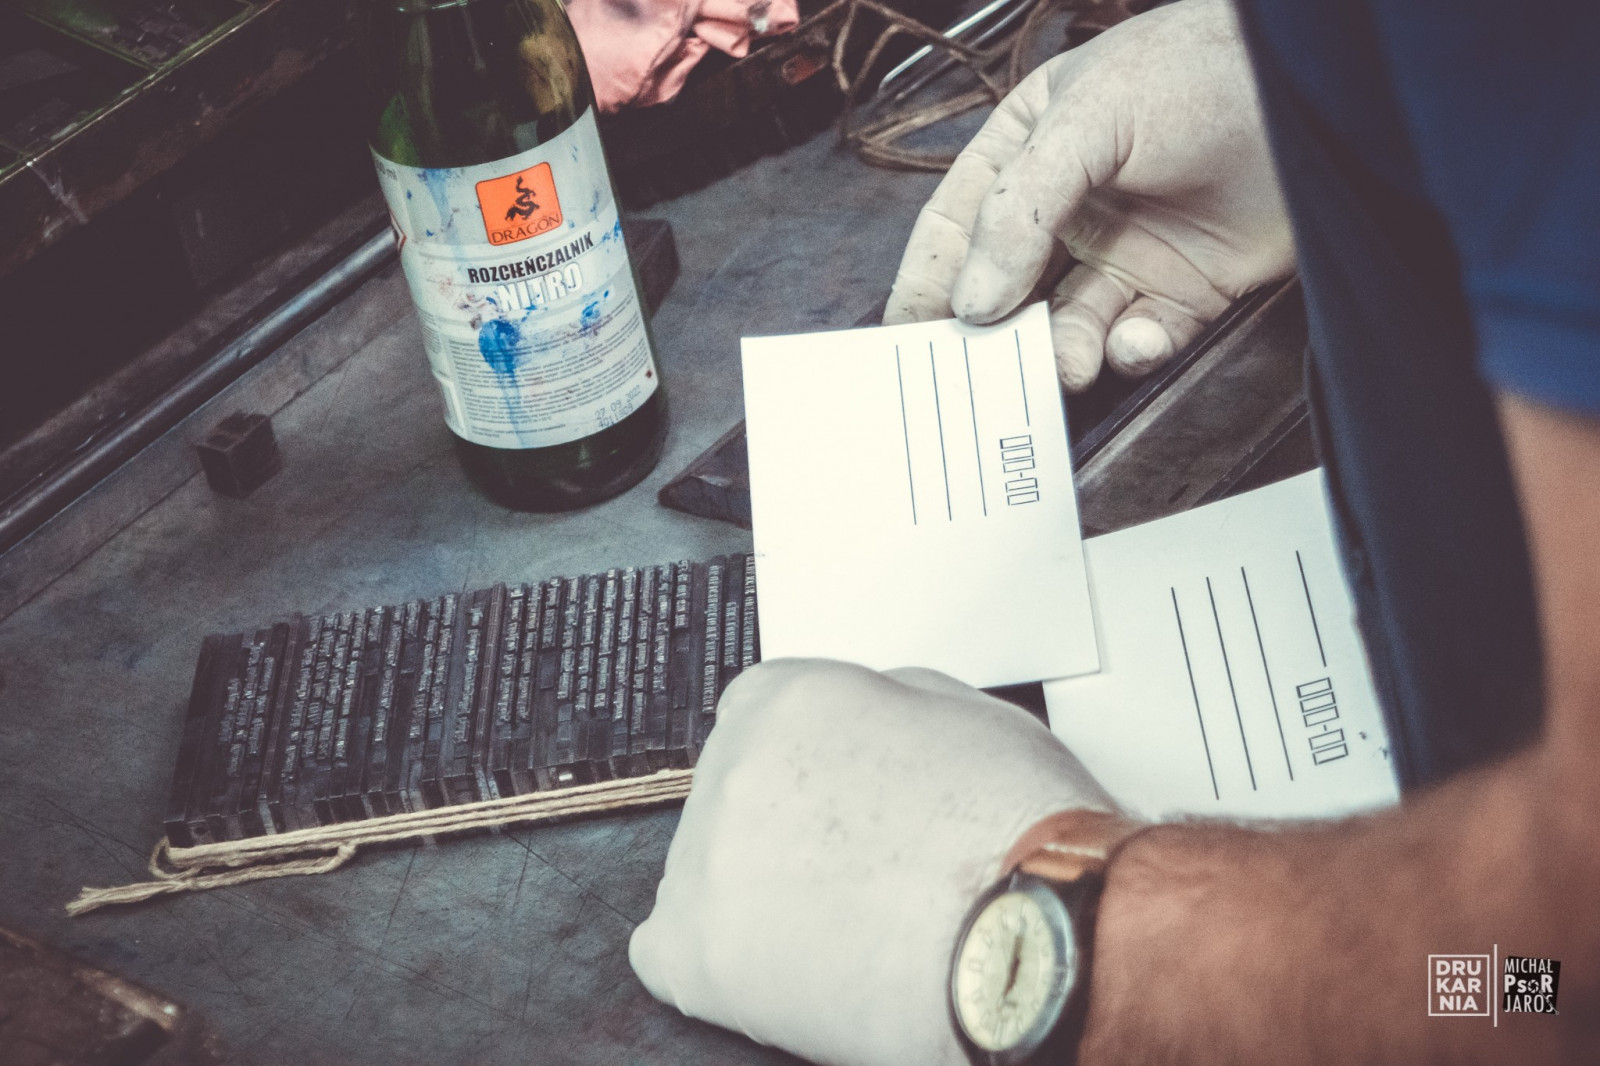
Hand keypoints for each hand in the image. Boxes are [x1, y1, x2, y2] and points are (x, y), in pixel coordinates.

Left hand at [629, 659, 1117, 1065]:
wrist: (1039, 938)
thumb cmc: (1022, 834)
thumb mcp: (968, 715)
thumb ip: (886, 706)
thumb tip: (864, 726)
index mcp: (789, 698)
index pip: (758, 724)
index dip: (805, 775)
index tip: (828, 809)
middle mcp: (735, 764)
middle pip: (733, 799)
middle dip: (782, 833)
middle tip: (853, 874)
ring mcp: (707, 857)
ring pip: (706, 877)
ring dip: (757, 901)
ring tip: (847, 930)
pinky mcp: (698, 951)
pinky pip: (667, 957)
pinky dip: (718, 968)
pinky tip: (782, 971)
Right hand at [884, 0, 1293, 390]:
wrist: (1319, 87)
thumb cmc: (1196, 69)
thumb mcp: (1087, 117)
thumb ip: (1018, 208)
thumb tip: (971, 301)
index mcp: (1027, 154)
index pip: (956, 227)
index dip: (927, 283)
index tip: (907, 339)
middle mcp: (1069, 211)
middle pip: (1005, 290)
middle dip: (992, 337)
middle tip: (980, 377)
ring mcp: (1126, 255)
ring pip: (1069, 327)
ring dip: (1062, 353)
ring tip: (1068, 363)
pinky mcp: (1184, 293)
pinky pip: (1138, 341)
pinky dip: (1131, 354)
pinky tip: (1136, 339)